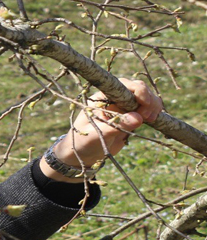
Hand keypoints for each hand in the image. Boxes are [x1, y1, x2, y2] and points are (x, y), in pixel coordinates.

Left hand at [42, 78, 162, 181]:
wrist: (85, 154)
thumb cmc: (85, 142)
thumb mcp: (98, 135)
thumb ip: (117, 126)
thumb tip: (138, 117)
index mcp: (101, 98)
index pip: (123, 85)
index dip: (137, 90)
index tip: (144, 103)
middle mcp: (114, 99)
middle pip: (138, 88)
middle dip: (147, 99)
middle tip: (147, 117)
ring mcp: (124, 107)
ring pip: (146, 97)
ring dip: (153, 105)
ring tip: (150, 120)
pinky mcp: (132, 116)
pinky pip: (148, 109)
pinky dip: (154, 112)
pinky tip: (154, 120)